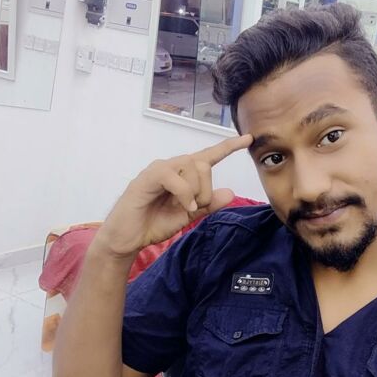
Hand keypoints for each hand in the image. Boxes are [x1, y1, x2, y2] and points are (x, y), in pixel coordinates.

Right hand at [93, 134, 253, 258]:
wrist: (127, 238)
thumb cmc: (154, 223)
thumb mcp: (189, 215)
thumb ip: (208, 204)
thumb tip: (230, 193)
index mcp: (184, 174)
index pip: (209, 156)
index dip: (229, 147)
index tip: (249, 138)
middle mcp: (173, 166)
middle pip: (204, 164)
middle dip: (206, 189)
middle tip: (194, 207)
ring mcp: (160, 169)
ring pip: (193, 167)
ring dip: (196, 192)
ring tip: (184, 207)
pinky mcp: (148, 177)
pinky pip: (176, 177)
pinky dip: (184, 194)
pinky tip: (182, 206)